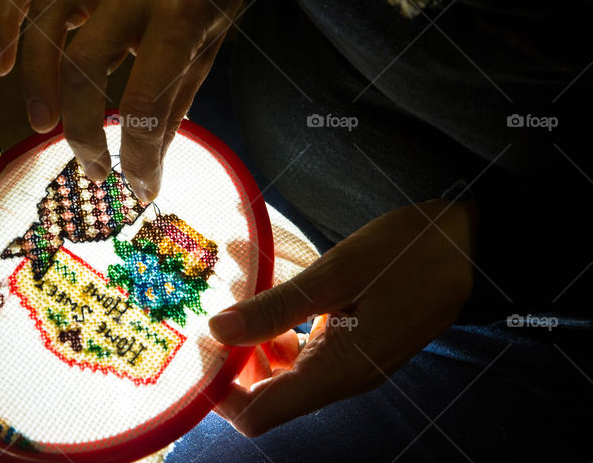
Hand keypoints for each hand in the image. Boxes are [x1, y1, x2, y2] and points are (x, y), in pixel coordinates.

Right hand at [0, 0, 249, 199]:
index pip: (146, 99)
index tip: (140, 187)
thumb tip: (149, 164)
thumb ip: (175, 101)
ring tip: (44, 128)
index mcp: (179, 16)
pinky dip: (3, 24)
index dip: (140, 155)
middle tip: (93, 168)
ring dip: (36, 85)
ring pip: (44, 29)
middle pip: (82, 67)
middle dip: (82, 129)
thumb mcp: (211, 45)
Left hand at [209, 199, 476, 436]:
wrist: (469, 247)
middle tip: (209, 313)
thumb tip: (217, 331)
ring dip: (253, 342)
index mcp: (338, 372)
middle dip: (231, 362)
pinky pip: (304, 354)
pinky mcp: (356, 346)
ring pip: (283, 374)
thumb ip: (278, 307)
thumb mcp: (338, 272)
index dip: (219, 394)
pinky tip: (270, 294)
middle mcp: (342, 380)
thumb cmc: (408, 253)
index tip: (195, 352)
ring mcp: (351, 366)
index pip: (259, 416)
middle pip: (267, 398)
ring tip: (238, 292)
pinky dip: (278, 331)